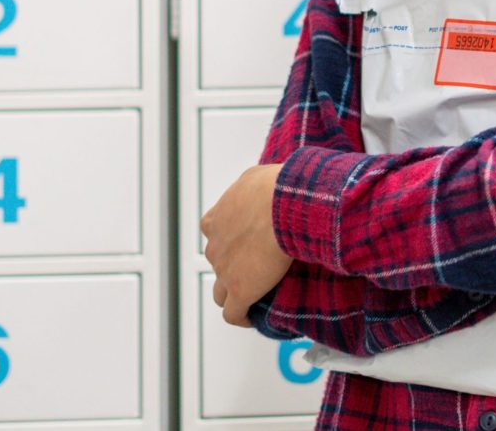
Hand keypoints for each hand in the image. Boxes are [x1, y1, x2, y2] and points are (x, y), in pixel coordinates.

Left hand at [201, 164, 292, 326]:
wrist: (281, 206)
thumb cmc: (273, 188)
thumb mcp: (256, 178)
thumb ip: (251, 186)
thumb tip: (261, 185)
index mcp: (215, 220)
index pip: (214, 235)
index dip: (229, 241)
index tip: (245, 244)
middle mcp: (215, 246)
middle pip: (218, 263)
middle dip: (234, 266)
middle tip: (257, 267)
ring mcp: (224, 271)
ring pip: (221, 292)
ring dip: (234, 294)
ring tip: (253, 296)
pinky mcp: (239, 291)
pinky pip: (233, 314)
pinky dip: (241, 317)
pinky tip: (252, 318)